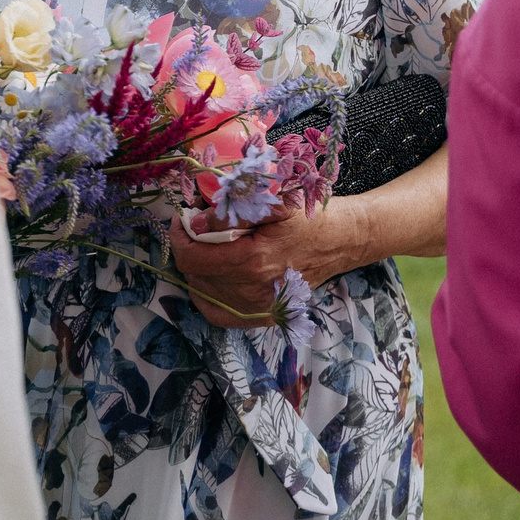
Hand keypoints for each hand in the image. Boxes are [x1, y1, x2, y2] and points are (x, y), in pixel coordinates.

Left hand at [167, 203, 371, 329]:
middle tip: (197, 228)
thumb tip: (194, 223)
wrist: (340, 241)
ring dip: (198, 269)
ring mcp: (259, 309)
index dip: (179, 237)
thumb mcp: (271, 202)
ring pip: (203, 293)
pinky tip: (212, 277)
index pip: (192, 258)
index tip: (182, 218)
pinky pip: (218, 313)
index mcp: (253, 261)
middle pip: (195, 275)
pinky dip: (207, 295)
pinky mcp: (264, 317)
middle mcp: (253, 292)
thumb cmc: (307, 216)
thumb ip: (230, 212)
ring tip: (209, 247)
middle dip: (189, 248)